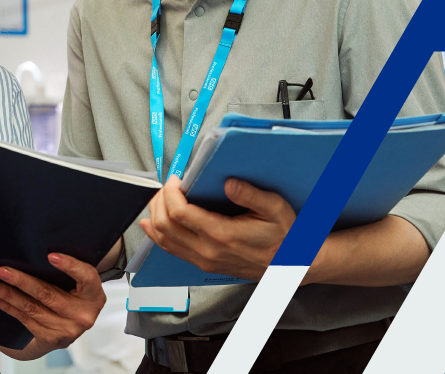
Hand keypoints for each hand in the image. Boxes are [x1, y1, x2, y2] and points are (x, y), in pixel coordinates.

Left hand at [0, 253, 104, 352]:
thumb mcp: (78, 283)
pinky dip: (9, 308)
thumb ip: (67, 270)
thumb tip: (34, 249)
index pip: (86, 276)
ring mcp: (68, 330)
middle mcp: (84, 315)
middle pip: (49, 294)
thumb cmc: (72, 294)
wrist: (70, 327)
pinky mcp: (52, 339)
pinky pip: (26, 320)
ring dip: (9, 295)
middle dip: (22, 281)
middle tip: (2, 270)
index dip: (70, 266)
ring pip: (32, 308)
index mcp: (94, 295)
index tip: (50, 255)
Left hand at [140, 177, 295, 280]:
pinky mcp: (203, 264)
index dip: (170, 192)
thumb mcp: (275, 208)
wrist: (291, 265)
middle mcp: (208, 251)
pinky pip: (172, 250)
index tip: (176, 179)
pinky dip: (158, 235)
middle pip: (165, 225)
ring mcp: (204, 260)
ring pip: (164, 240)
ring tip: (159, 198)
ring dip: (155, 216)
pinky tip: (153, 223)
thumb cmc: (284, 236)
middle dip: (159, 201)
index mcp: (223, 235)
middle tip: (167, 185)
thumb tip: (229, 182)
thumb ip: (251, 194)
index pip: (179, 213)